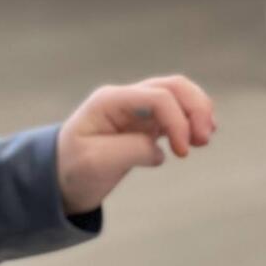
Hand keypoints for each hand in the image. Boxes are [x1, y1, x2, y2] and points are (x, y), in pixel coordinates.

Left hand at [56, 75, 216, 215]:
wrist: (60, 179)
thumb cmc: (72, 169)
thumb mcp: (97, 162)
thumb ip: (132, 149)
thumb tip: (159, 149)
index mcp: (110, 100)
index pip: (157, 97)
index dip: (178, 120)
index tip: (182, 152)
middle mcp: (125, 99)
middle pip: (173, 86)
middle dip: (196, 108)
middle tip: (204, 139)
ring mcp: (136, 110)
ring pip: (178, 96)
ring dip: (197, 112)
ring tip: (204, 139)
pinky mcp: (144, 125)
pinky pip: (175, 113)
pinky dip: (191, 122)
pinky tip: (199, 139)